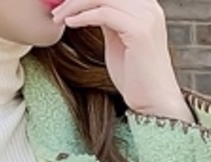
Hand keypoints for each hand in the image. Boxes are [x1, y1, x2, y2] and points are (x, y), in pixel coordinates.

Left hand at [49, 0, 194, 123]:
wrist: (154, 102)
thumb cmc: (136, 77)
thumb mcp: (118, 41)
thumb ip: (109, 21)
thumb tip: (90, 9)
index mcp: (145, 7)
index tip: (64, 5)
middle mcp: (148, 7)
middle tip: (56, 11)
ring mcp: (146, 17)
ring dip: (75, 5)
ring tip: (58, 18)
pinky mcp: (138, 31)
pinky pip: (104, 14)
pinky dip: (83, 16)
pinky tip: (69, 23)